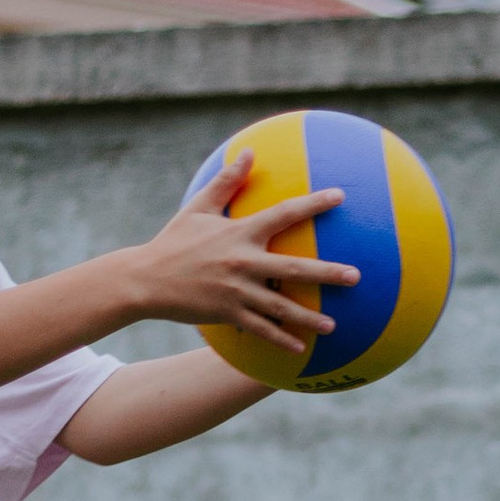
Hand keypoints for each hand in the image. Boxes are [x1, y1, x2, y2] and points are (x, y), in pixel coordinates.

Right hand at [121, 150, 360, 352]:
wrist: (144, 280)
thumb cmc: (174, 242)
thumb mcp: (198, 207)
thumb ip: (227, 181)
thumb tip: (249, 152)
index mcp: (240, 232)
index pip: (284, 214)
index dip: (313, 204)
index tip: (340, 196)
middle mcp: (243, 261)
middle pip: (295, 267)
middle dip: (328, 273)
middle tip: (355, 276)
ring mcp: (237, 291)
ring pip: (282, 306)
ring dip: (309, 316)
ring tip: (334, 325)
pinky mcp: (228, 314)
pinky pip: (260, 329)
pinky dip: (280, 339)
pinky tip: (300, 348)